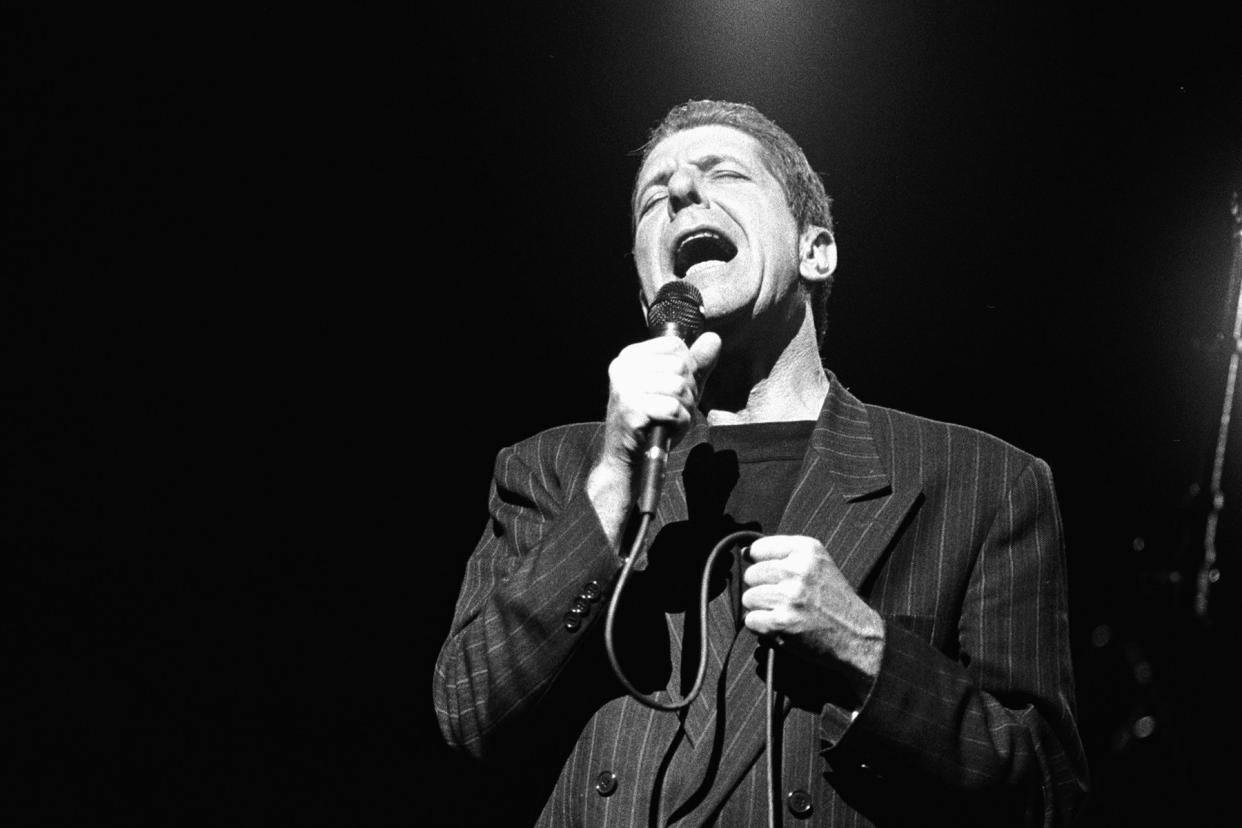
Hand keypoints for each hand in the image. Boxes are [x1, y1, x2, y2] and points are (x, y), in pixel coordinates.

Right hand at [587, 332, 720, 543]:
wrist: (627, 460)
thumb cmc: (653, 422)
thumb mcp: (677, 389)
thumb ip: (696, 364)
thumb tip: (714, 338)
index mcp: (630, 356)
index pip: (676, 346)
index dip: (686, 370)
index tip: (671, 391)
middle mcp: (623, 367)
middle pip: (679, 366)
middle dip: (687, 392)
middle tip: (671, 410)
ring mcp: (624, 388)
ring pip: (678, 387)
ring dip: (683, 409)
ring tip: (668, 420)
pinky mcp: (630, 409)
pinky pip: (673, 408)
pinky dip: (679, 423)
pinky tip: (666, 430)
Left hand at [741, 534, 884, 694]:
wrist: (858, 636)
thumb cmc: (834, 601)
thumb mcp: (818, 564)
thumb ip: (784, 554)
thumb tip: (744, 552)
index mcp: (807, 549)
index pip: (758, 548)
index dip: (761, 564)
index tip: (775, 576)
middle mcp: (798, 569)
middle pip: (751, 575)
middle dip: (762, 589)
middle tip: (784, 599)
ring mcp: (790, 596)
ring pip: (749, 598)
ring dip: (761, 609)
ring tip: (785, 612)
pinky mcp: (783, 622)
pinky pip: (751, 620)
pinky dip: (762, 628)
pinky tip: (782, 626)